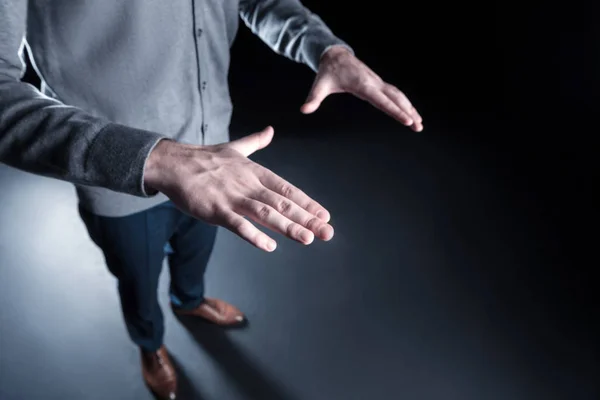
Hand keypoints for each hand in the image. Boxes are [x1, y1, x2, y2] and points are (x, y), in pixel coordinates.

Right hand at [143, 126, 333, 251]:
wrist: (174, 163)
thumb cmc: (204, 159)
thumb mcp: (234, 148)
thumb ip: (255, 142)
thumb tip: (270, 130)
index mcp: (255, 172)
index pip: (288, 189)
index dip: (307, 203)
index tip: (324, 214)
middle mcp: (249, 185)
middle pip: (283, 203)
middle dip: (307, 218)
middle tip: (327, 232)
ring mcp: (233, 198)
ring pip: (266, 213)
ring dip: (288, 226)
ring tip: (307, 238)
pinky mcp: (216, 210)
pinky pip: (238, 225)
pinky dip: (254, 235)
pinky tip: (269, 246)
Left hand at [301, 46, 422, 131]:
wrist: (335, 56)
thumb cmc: (327, 72)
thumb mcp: (319, 86)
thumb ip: (313, 99)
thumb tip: (304, 110)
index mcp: (362, 85)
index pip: (382, 101)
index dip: (395, 111)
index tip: (407, 120)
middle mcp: (374, 83)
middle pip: (396, 98)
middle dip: (408, 112)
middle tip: (418, 127)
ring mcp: (378, 82)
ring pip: (398, 95)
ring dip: (410, 108)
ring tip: (420, 123)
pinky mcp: (378, 83)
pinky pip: (395, 94)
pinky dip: (405, 103)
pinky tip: (411, 112)